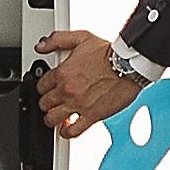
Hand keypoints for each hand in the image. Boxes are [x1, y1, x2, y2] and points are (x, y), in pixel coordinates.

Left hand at [32, 30, 149, 138]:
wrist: (127, 65)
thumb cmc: (108, 53)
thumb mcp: (80, 38)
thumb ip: (57, 40)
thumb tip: (41, 46)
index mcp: (63, 73)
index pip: (41, 86)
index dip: (44, 88)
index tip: (48, 88)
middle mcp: (67, 90)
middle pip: (44, 103)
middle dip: (47, 103)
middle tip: (53, 102)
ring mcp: (79, 104)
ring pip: (52, 119)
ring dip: (52, 118)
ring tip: (56, 116)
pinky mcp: (92, 116)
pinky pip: (73, 131)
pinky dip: (66, 132)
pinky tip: (67, 128)